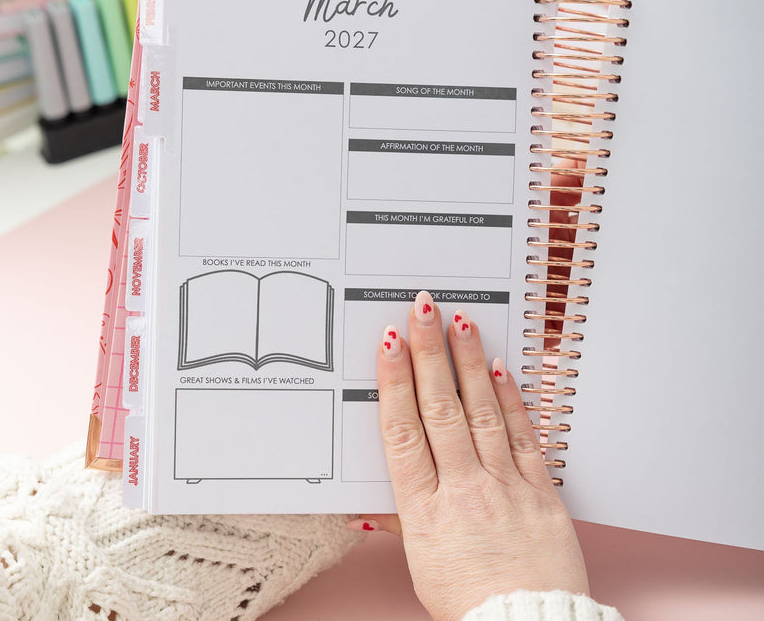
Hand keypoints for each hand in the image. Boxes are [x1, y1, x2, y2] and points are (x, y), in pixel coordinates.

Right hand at [348, 292, 588, 620]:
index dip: (394, 383)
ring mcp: (504, 486)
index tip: (389, 345)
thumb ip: (395, 522)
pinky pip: (523, 436)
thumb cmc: (468, 599)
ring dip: (468, 364)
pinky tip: (499, 369)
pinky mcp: (540, 490)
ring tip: (459, 324)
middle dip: (428, 354)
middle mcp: (462, 489)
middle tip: (422, 311)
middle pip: (440, 409)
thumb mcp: (420, 561)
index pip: (403, 432)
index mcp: (424, 510)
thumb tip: (364, 505)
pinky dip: (511, 400)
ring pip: (481, 413)